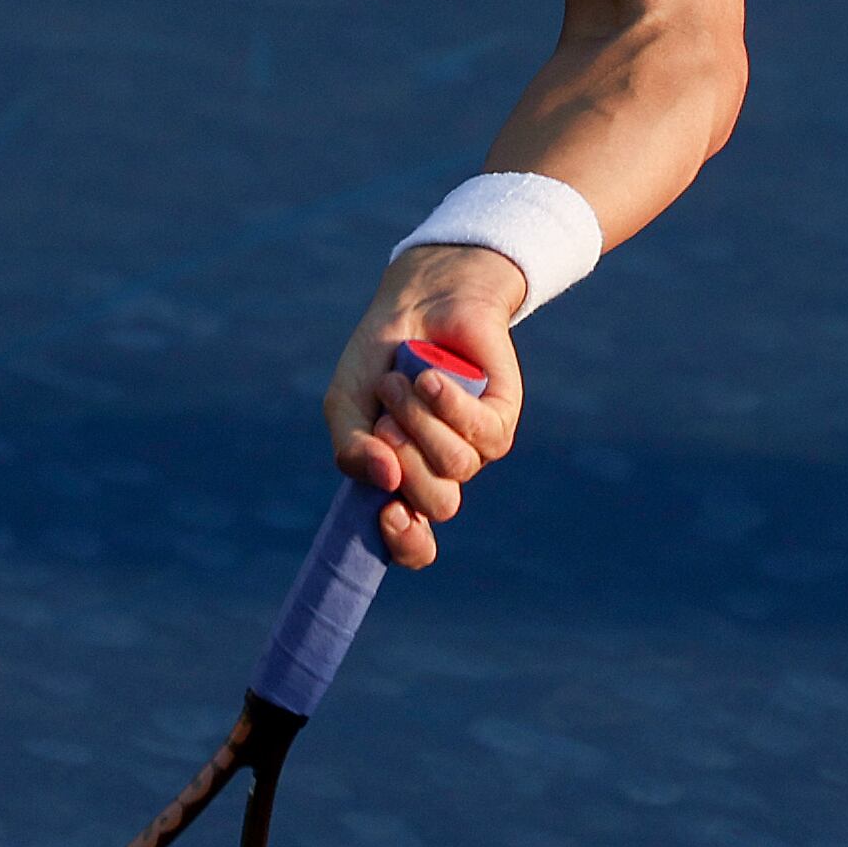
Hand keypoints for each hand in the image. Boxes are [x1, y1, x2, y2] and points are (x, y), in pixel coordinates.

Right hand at [323, 245, 524, 568]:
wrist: (417, 302)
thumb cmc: (380, 360)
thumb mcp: (346, 406)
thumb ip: (351, 450)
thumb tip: (386, 482)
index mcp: (402, 483)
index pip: (412, 544)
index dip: (404, 542)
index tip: (386, 513)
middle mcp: (441, 474)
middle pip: (436, 505)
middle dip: (403, 458)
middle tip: (385, 415)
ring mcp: (474, 448)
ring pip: (454, 465)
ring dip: (417, 419)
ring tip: (401, 381)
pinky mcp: (501, 418)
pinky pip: (480, 432)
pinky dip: (447, 403)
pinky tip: (432, 376)